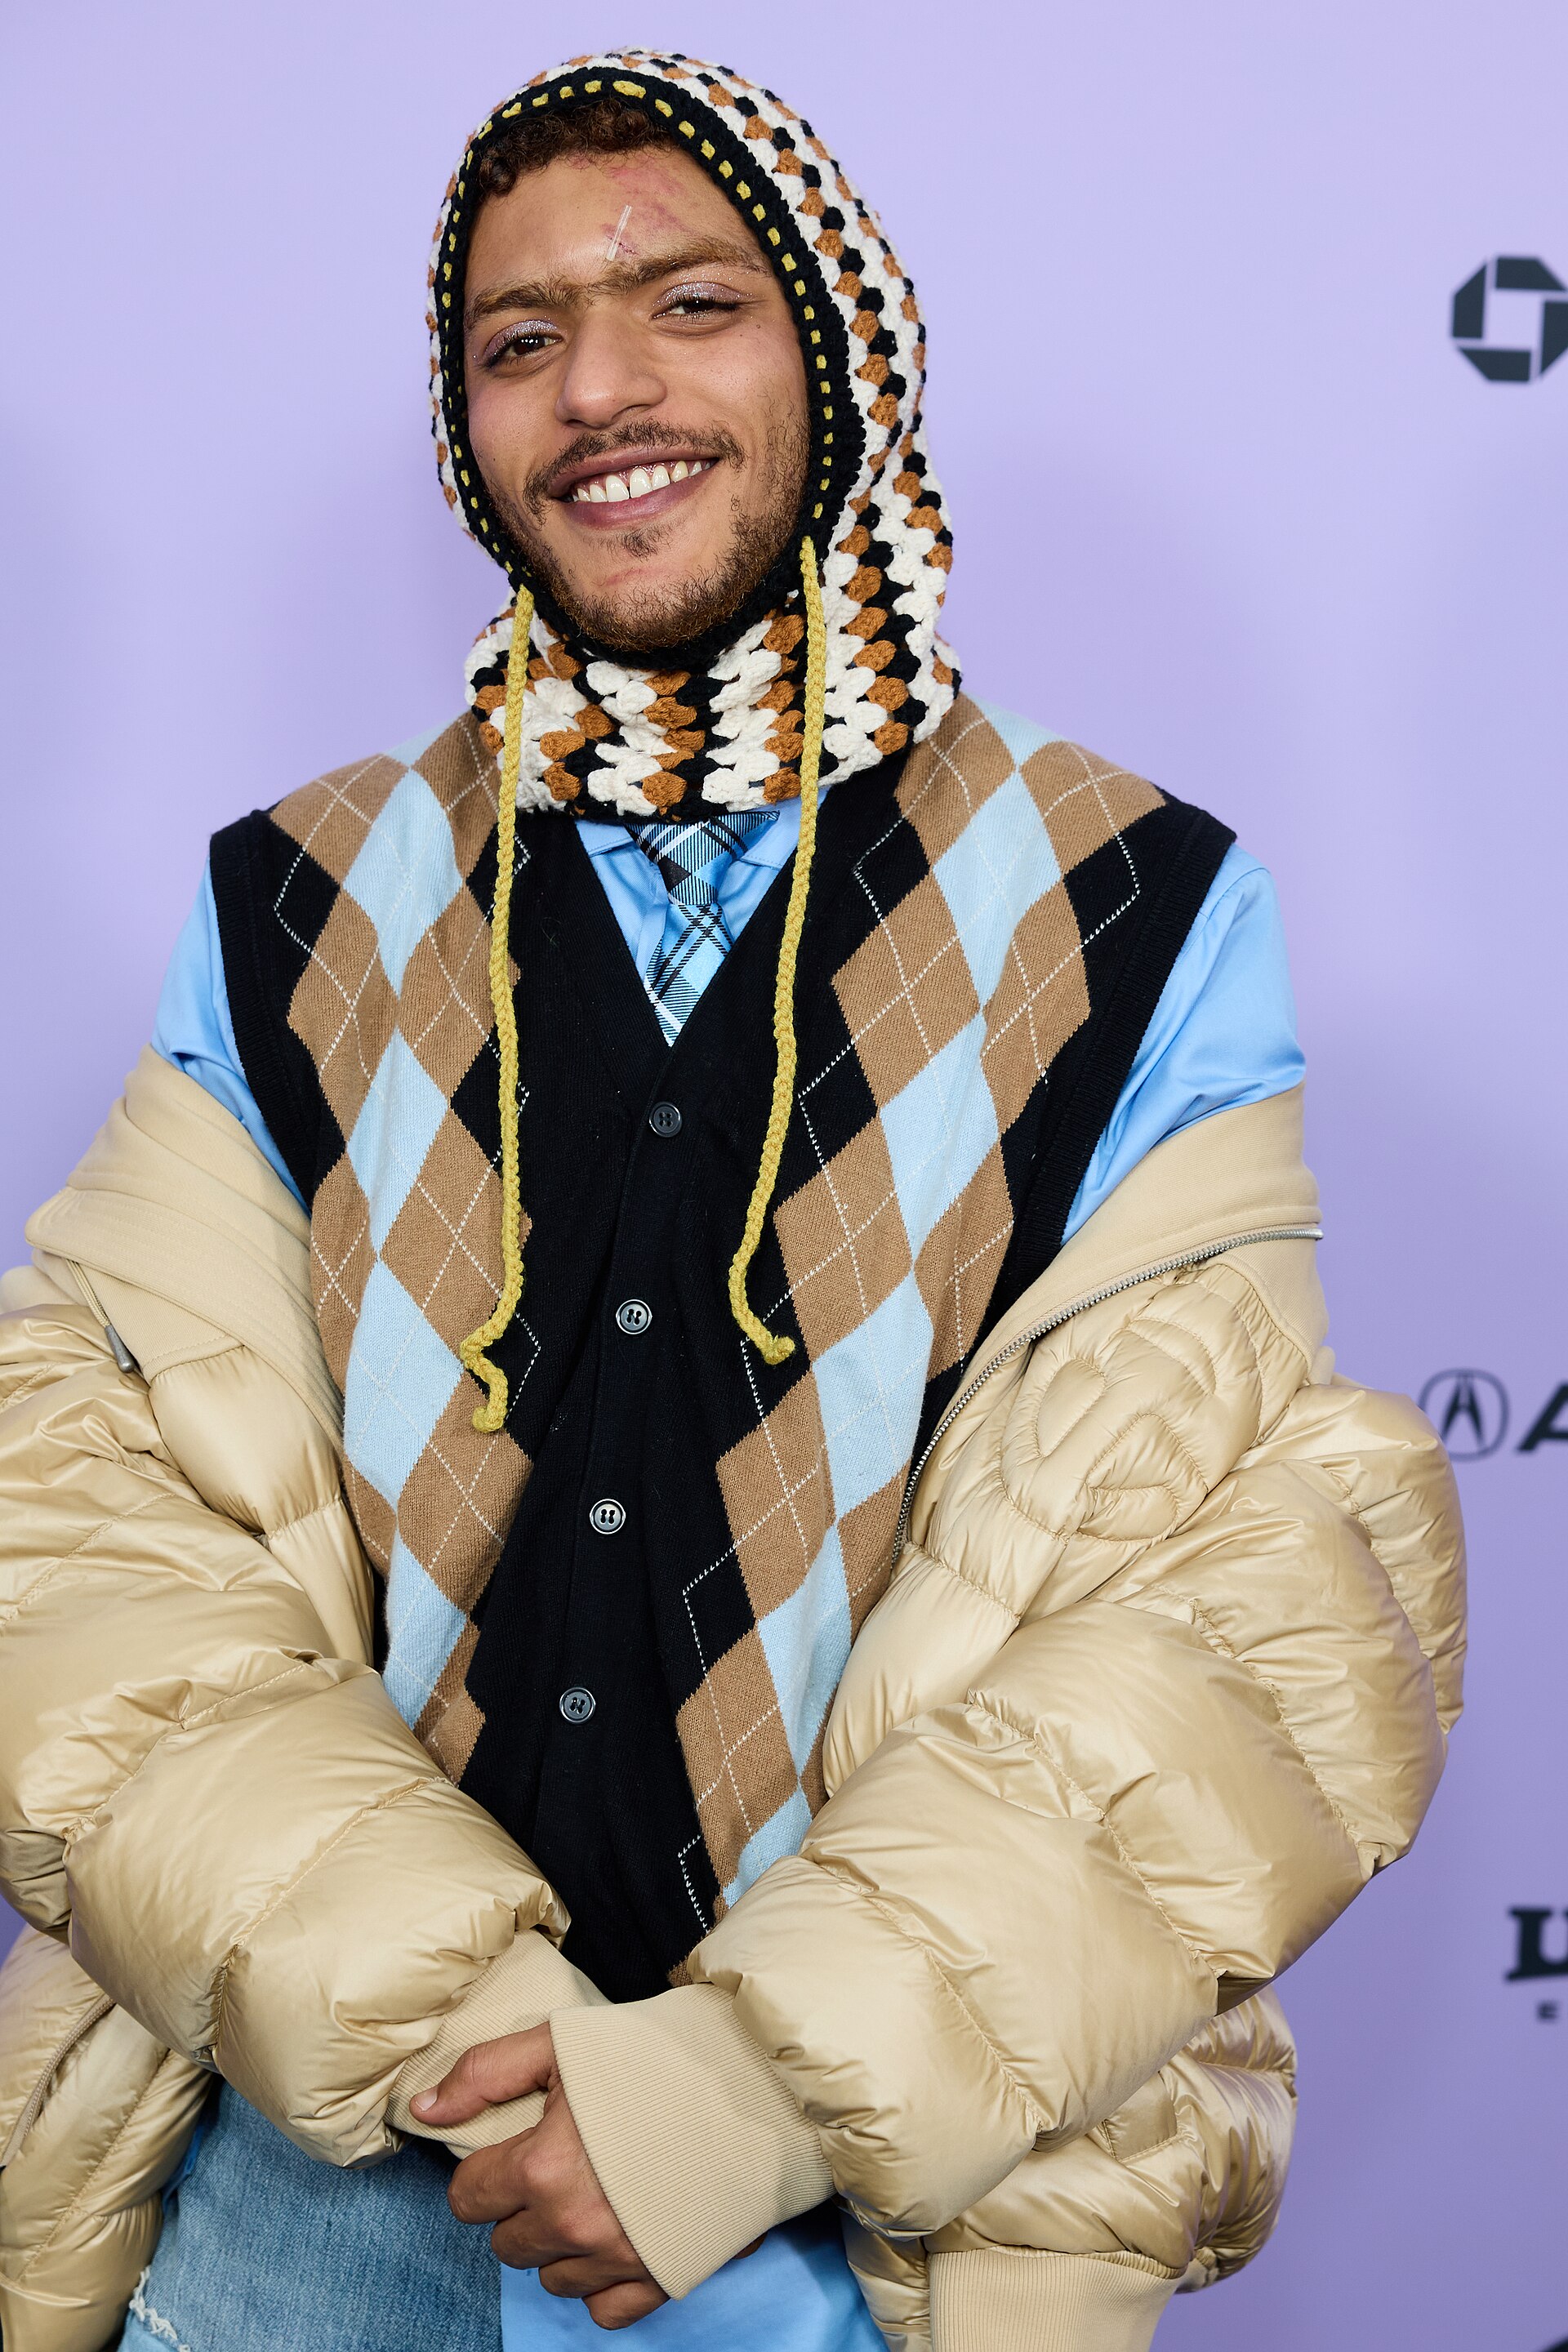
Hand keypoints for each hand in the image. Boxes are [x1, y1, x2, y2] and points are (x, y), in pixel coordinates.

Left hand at [410, 2022, 667, 2329]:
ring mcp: (618, 2258)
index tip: (512, 2152)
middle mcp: (573, 2223)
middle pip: (506, 2244)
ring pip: (551, 2278)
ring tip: (592, 2194)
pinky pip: (603, 2312)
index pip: (468, 2200)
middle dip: (521, 2207)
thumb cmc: (656, 2055)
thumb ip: (484, 2075)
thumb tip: (424, 2111)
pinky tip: (617, 2234)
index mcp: (542, 2165)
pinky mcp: (660, 2279)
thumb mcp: (560, 2042)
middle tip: (558, 2166)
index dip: (484, 2173)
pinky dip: (602, 2281)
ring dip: (559, 2244)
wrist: (753, 2082)